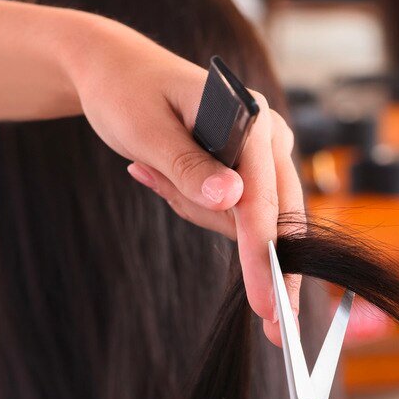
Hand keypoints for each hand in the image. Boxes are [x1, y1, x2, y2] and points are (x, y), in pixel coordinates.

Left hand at [65, 17, 300, 344]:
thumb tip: (232, 202)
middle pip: (282, 217)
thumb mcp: (147, 132)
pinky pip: (236, 213)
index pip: (264, 199)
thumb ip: (189, 169)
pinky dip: (201, 211)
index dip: (264, 255)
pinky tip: (160, 174)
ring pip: (254, 219)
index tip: (267, 304)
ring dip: (205, 219)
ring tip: (152, 169)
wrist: (116, 71)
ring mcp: (264, 154)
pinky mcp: (251, 169)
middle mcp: (269, 136)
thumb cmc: (127, 93)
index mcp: (252, 118)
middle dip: (272, 270)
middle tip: (275, 327)